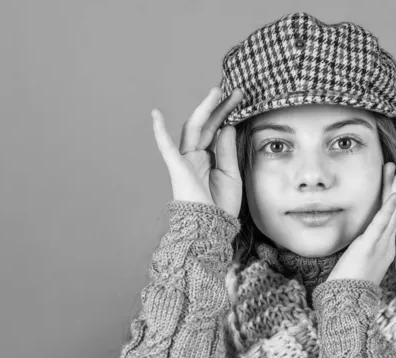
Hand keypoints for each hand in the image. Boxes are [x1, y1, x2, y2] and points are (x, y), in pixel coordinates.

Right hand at [152, 86, 243, 217]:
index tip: (240, 98)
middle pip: (207, 125)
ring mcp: (185, 161)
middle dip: (220, 107)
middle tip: (235, 91)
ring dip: (204, 109)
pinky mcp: (177, 168)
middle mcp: (195, 156)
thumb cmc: (221, 205)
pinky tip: (156, 114)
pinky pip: (166, 148)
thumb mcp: (231, 174)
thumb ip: (227, 150)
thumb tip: (227, 126)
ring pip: (193, 129)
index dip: (227, 114)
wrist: (211, 228)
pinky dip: (160, 131)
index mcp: (209, 158)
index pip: (217, 130)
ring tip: (216, 92)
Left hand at [326, 163, 395, 285]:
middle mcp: (386, 245)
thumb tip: (358, 245)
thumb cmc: (350, 287)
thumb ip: (361, 253)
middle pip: (393, 211)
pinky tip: (394, 195)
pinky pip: (381, 224)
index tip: (392, 183)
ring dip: (395, 190)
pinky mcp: (370, 246)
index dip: (391, 199)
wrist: (348, 303)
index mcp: (384, 249)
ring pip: (390, 212)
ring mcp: (380, 245)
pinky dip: (389, 208)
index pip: (388, 218)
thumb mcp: (358, 266)